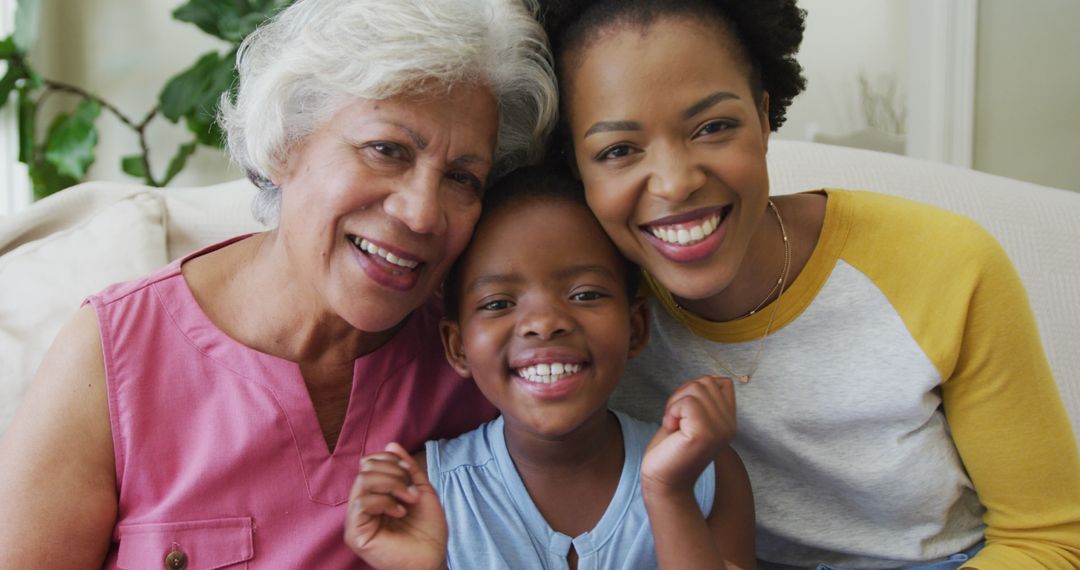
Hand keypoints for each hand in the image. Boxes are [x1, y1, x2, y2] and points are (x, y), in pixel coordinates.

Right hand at [345, 443, 446, 569]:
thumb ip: (406, 468)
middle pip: (365, 469)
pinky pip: (362, 503)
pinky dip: (384, 502)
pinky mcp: (354, 533)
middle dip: (393, 473)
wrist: (432, 557)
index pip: (369, 463)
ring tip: (408, 500)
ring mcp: (356, 519)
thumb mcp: (420, 490)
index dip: (389, 460)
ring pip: (363, 482)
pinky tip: (400, 512)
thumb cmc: (427, 530)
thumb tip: (391, 443)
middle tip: (410, 490)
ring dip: (392, 485)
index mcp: (375, 494)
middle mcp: (362, 505)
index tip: (409, 471)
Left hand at [642, 375, 736, 495]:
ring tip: (675, 426)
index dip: (697, 390)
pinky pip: (688, 402)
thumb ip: (703, 399)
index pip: (722, 382)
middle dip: (682, 395)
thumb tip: (712, 377)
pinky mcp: (705, 433)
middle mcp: (730, 425)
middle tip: (676, 421)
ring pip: (696, 388)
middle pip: (706, 382)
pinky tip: (672, 429)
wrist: (664, 482)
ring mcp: (720, 429)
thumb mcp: (691, 417)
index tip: (685, 413)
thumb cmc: (671, 449)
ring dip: (675, 404)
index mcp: (729, 421)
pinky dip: (672, 411)